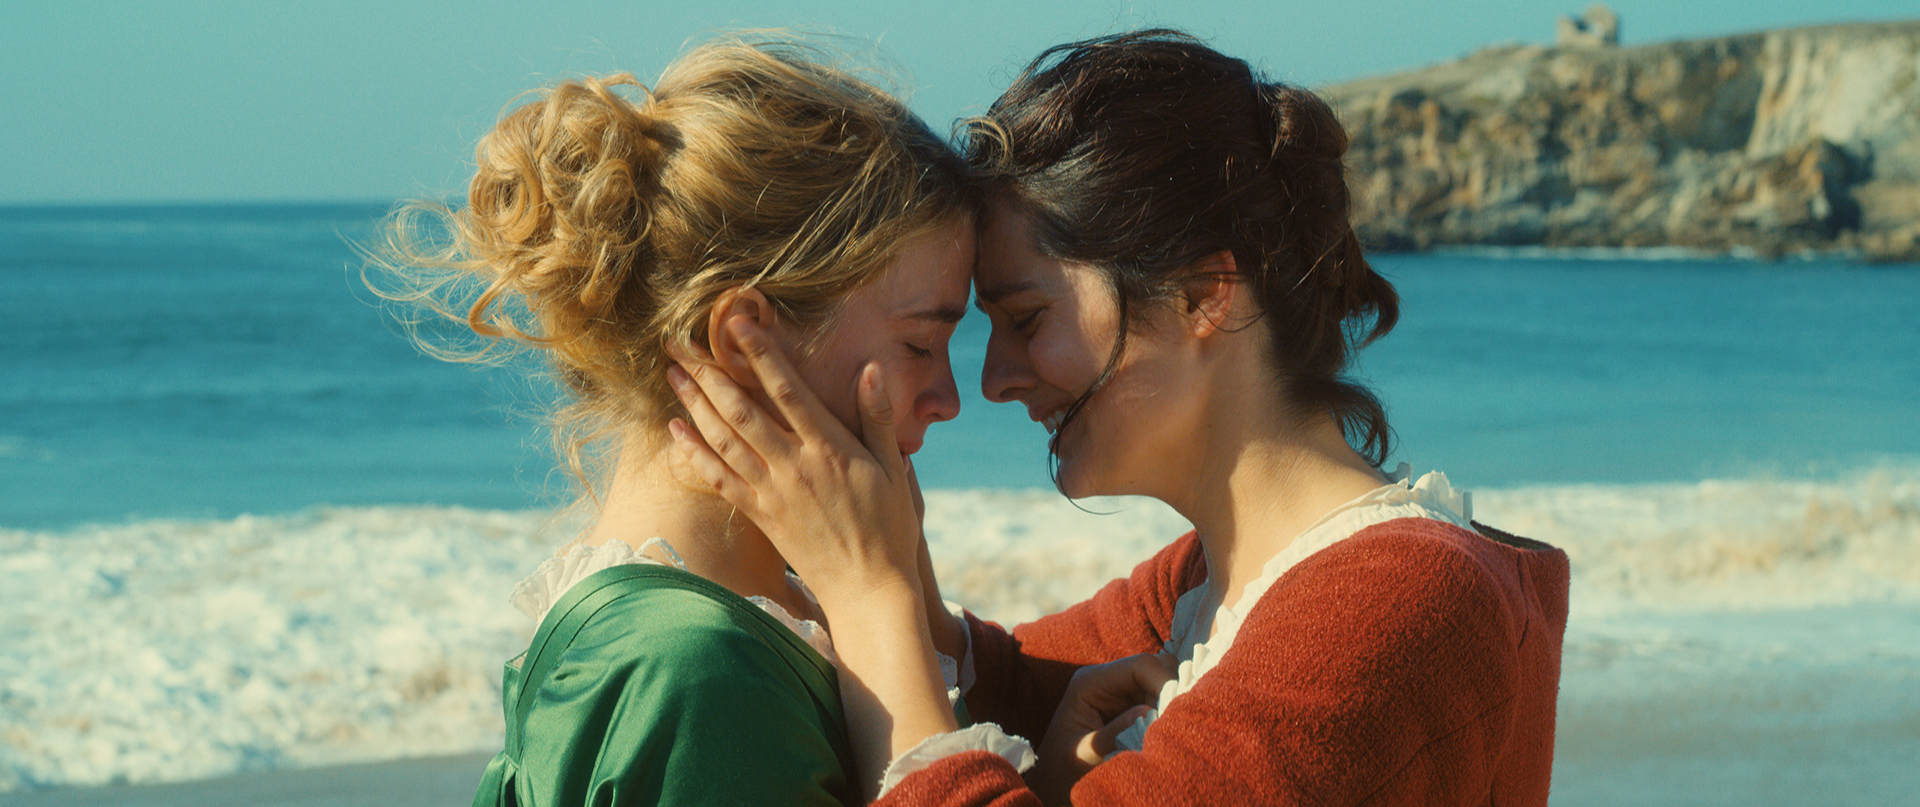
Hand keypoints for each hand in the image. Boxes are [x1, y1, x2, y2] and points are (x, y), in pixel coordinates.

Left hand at [666, 315, 924, 610]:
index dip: (762, 355)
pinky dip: (694, 453)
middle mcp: (795, 466)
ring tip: (673, 373)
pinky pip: (719, 479)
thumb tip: (870, 370)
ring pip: (724, 440)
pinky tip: (675, 429)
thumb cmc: (888, 526)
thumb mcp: (894, 468)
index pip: (789, 391)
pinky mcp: (760, 515)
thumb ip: (879, 418)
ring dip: (695, 404)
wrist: (868, 588)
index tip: (738, 324)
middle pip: (742, 411)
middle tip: (681, 342)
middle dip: (710, 373)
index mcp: (830, 449)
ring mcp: (773, 492)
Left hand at [1027, 653, 1176, 803]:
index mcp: (1090, 682)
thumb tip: (1148, 711)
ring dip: (1170, 704)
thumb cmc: (1064, 770)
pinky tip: (1164, 732)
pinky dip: (1166, 713)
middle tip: (1176, 722)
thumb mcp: (1087, 754)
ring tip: (1170, 730)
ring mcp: (1120, 692)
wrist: (1055, 784)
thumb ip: (1116, 733)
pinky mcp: (1130, 707)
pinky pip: (1159, 701)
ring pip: (1161, 684)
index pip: (1140, 666)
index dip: (1164, 681)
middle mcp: (1107, 680)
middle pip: (1155, 670)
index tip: (1178, 709)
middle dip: (1170, 692)